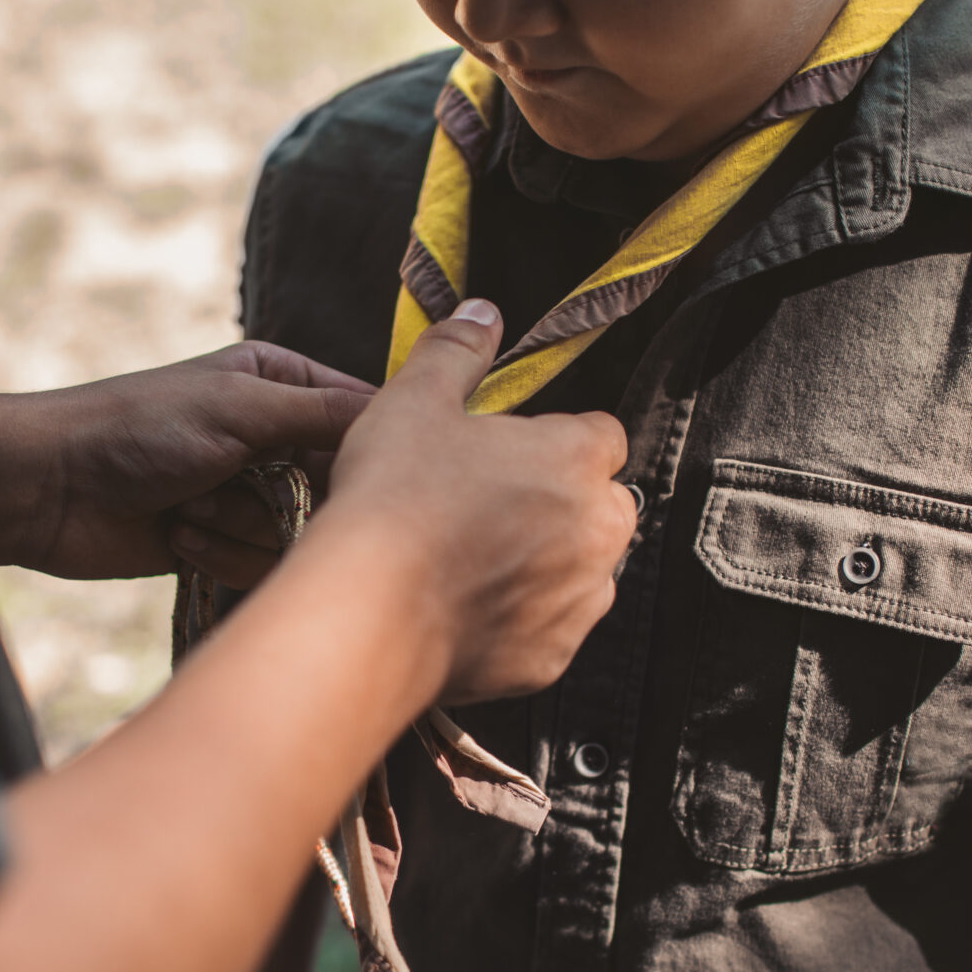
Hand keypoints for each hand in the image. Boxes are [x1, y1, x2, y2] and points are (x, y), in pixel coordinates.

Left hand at [0, 344, 374, 583]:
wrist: (50, 488)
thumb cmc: (139, 428)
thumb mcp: (240, 408)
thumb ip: (326, 416)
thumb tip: (408, 416)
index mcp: (281, 382)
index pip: (364, 417)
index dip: (374, 451)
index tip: (372, 478)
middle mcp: (273, 436)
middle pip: (339, 485)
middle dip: (294, 500)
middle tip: (254, 492)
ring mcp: (248, 493)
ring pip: (300, 534)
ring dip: (242, 527)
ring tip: (189, 507)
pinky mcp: (222, 543)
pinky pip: (260, 565)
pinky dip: (218, 552)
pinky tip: (176, 534)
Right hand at [312, 301, 635, 703]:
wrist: (369, 612)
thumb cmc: (393, 497)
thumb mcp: (414, 401)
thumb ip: (457, 351)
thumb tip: (483, 312)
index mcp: (577, 460)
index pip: (601, 435)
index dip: (554, 439)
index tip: (507, 452)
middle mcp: (600, 533)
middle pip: (602, 505)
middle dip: (561, 503)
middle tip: (485, 505)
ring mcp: (581, 601)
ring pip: (583, 571)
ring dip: (546, 562)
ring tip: (471, 559)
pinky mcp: (553, 659)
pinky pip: (552, 629)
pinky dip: (521, 619)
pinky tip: (465, 607)